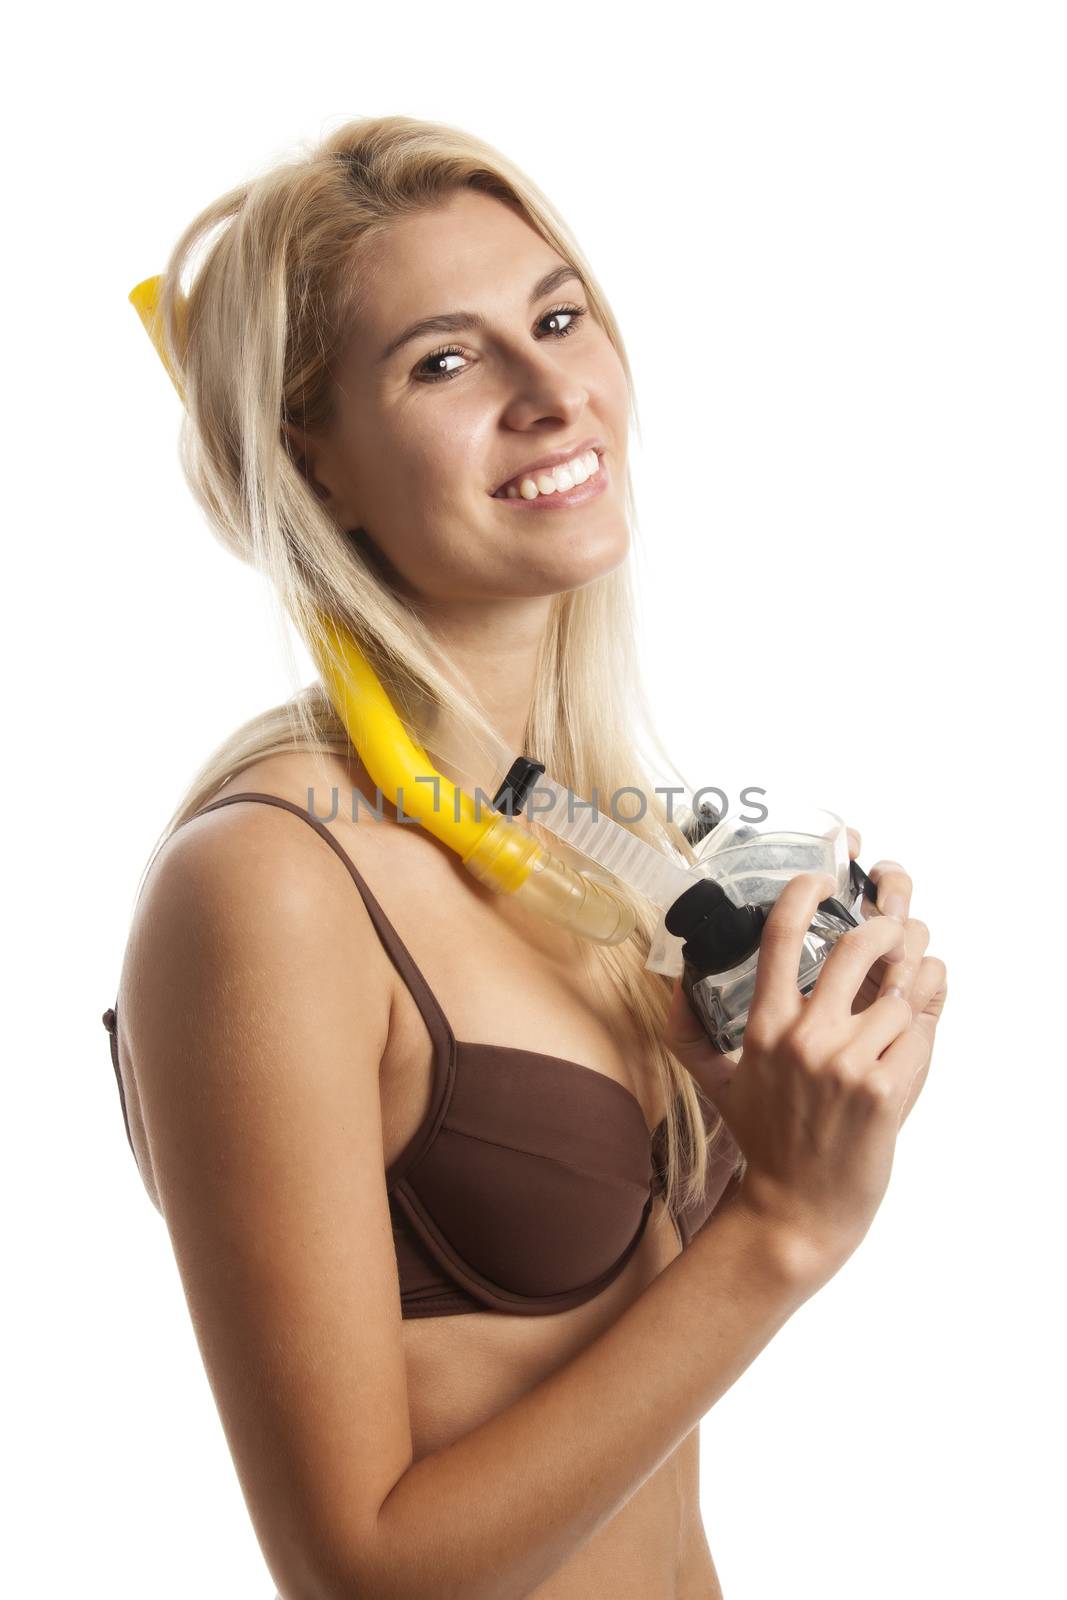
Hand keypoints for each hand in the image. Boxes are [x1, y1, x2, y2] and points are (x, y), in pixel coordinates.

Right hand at [663, 872, 948, 1285]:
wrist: (799, 1210)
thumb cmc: (764, 1142)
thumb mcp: (716, 1084)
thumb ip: (687, 1035)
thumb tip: (670, 990)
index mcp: (765, 1027)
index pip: (782, 936)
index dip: (804, 893)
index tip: (821, 879)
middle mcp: (805, 1039)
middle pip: (858, 946)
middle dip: (886, 926)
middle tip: (892, 925)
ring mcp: (847, 1064)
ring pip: (901, 991)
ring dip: (914, 982)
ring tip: (908, 987)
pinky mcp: (884, 1090)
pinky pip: (920, 1034)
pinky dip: (925, 1025)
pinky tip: (914, 1030)